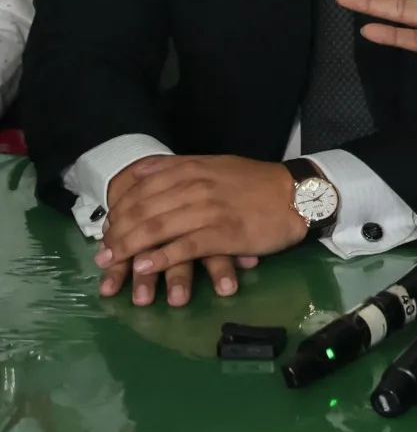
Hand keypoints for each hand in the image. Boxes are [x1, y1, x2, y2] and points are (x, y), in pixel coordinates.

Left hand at [96, 156, 281, 306]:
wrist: (298, 196)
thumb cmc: (256, 183)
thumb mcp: (216, 164)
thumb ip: (179, 168)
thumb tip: (141, 173)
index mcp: (191, 168)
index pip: (139, 188)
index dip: (117, 210)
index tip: (107, 228)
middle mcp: (195, 186)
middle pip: (142, 210)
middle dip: (116, 233)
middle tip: (103, 253)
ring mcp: (209, 210)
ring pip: (157, 229)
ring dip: (129, 248)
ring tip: (113, 263)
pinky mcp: (223, 234)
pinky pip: (183, 247)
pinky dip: (159, 258)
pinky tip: (143, 266)